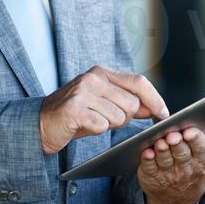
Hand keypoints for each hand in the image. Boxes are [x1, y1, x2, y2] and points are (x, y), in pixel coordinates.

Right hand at [39, 65, 168, 155]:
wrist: (41, 124)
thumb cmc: (75, 115)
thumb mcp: (103, 104)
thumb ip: (126, 102)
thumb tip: (154, 108)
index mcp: (101, 72)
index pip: (138, 81)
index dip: (155, 99)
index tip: (164, 114)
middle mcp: (93, 78)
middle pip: (132, 103)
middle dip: (125, 118)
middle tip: (105, 119)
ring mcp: (82, 92)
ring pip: (119, 117)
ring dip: (109, 125)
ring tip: (92, 121)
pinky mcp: (74, 109)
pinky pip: (102, 125)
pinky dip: (96, 130)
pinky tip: (83, 125)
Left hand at [137, 127, 204, 203]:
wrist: (182, 194)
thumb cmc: (201, 162)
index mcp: (204, 159)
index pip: (201, 148)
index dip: (195, 139)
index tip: (190, 132)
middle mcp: (187, 169)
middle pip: (182, 154)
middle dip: (177, 144)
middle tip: (172, 135)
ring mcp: (169, 175)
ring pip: (165, 160)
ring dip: (162, 151)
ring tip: (160, 142)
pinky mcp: (152, 177)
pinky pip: (149, 168)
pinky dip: (148, 160)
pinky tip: (147, 152)